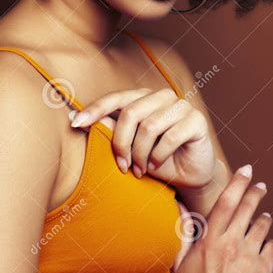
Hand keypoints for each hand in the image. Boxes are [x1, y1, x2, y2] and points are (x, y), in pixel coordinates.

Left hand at [70, 87, 216, 187]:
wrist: (189, 176)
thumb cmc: (156, 160)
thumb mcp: (129, 148)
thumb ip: (111, 131)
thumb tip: (79, 119)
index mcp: (143, 98)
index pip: (116, 98)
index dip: (95, 109)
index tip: (75, 123)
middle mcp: (162, 96)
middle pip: (130, 114)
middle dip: (121, 144)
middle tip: (122, 166)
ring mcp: (182, 106)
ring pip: (149, 126)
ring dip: (140, 154)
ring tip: (140, 170)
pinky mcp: (197, 120)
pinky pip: (170, 137)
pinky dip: (159, 156)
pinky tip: (156, 165)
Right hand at [172, 164, 272, 272]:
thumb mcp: (179, 262)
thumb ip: (182, 233)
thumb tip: (179, 208)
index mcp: (211, 239)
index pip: (226, 202)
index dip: (238, 183)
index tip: (246, 169)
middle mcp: (231, 244)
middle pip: (248, 208)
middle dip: (256, 192)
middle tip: (261, 185)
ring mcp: (249, 257)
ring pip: (262, 227)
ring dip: (264, 218)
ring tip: (265, 215)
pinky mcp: (263, 272)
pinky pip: (272, 248)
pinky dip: (270, 242)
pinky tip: (267, 242)